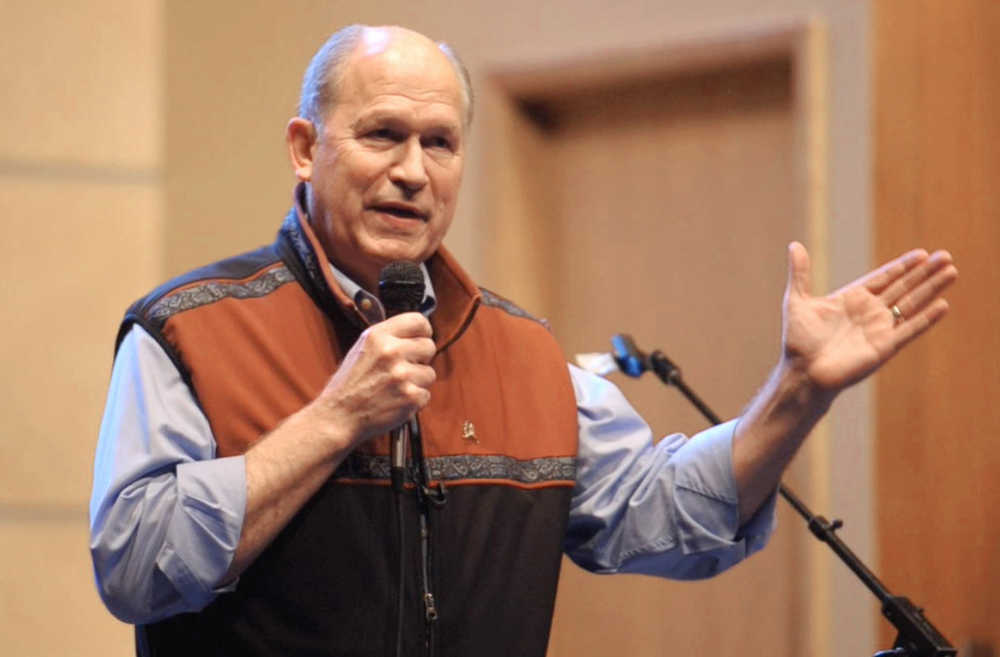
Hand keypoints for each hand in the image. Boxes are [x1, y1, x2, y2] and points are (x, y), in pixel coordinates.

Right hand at [310, 312, 435, 444]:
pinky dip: (414, 401)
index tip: (421, 339)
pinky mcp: (410, 396)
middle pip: (429, 347)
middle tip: (404, 369)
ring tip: (394, 388)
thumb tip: (415, 333)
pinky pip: (426, 394)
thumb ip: (388, 338)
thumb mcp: (361, 349)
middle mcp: (391, 352)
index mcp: (378, 336)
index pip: (418, 321)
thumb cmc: (348, 385)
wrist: (338, 416)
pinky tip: (395, 401)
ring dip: (416, 382)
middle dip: (421, 359)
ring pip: (429, 373)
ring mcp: (402, 375)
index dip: (423, 331)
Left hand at [781, 242, 957, 393]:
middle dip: (924, 272)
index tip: (922, 254)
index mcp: (851, 299)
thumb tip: (794, 245)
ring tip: (951, 272)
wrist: (803, 373)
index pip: (883, 278)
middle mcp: (868, 312)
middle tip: (946, 256)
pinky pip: (909, 330)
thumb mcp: (796, 301)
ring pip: (911, 304)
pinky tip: (943, 305)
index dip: (902, 266)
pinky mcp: (884, 347)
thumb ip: (800, 273)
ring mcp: (878, 329)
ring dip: (931, 289)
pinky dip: (926, 318)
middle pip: (903, 287)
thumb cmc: (798, 341)